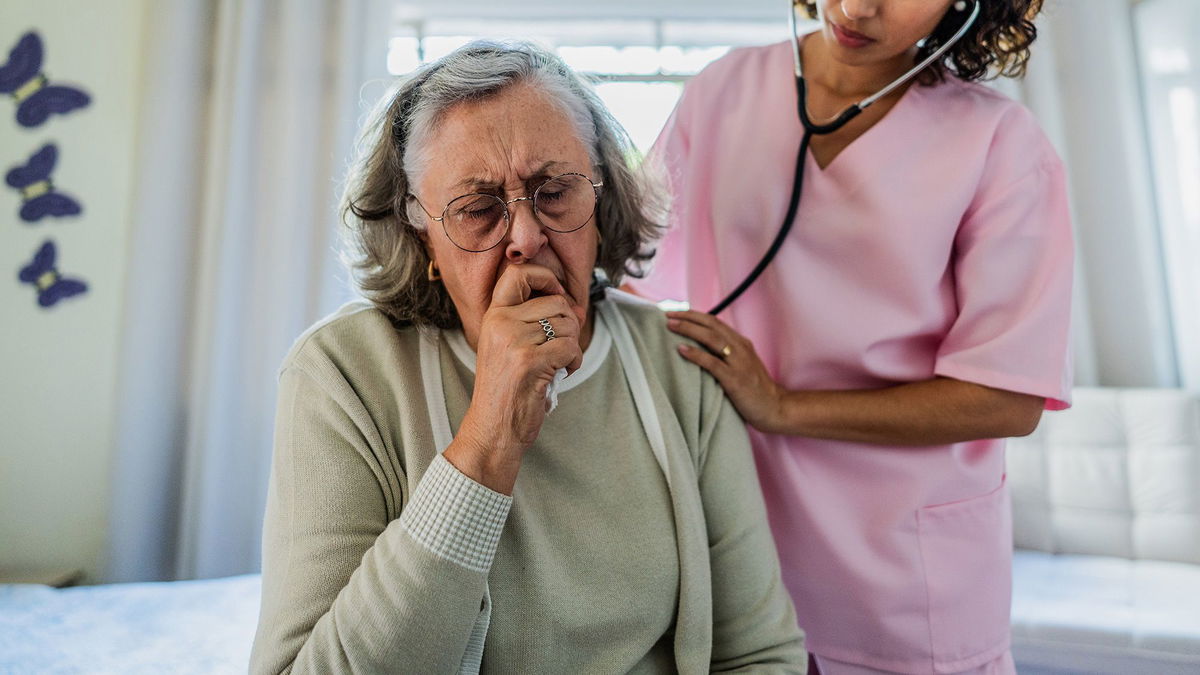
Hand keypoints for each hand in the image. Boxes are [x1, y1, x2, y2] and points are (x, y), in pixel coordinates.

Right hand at [446, 265, 583, 493]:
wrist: (493, 428)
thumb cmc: (507, 390)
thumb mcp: (511, 347)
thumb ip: (538, 322)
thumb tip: (577, 307)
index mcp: (493, 316)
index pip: (518, 273)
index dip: (546, 278)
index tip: (556, 296)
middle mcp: (501, 323)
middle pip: (556, 302)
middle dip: (569, 325)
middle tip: (560, 348)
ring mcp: (514, 341)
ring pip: (567, 325)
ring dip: (572, 346)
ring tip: (558, 364)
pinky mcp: (530, 361)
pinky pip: (570, 347)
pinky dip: (575, 361)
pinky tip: (562, 373)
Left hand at [666, 311, 786, 433]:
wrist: (775, 408)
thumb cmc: (754, 389)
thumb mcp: (741, 365)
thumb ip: (725, 355)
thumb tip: (699, 348)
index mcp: (741, 343)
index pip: (715, 322)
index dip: (695, 315)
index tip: (676, 312)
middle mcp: (740, 348)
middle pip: (712, 325)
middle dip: (688, 317)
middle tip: (667, 314)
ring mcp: (739, 363)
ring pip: (711, 338)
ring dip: (689, 330)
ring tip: (671, 326)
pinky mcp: (735, 379)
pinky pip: (713, 363)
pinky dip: (696, 354)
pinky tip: (681, 349)